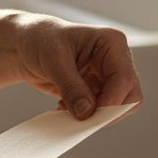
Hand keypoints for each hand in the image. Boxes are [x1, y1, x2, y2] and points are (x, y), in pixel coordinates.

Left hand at [11, 14, 142, 118]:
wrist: (27, 45)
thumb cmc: (41, 40)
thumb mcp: (53, 60)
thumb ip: (71, 87)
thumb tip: (86, 113)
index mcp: (112, 43)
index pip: (124, 79)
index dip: (110, 101)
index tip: (88, 115)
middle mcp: (115, 59)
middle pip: (130, 96)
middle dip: (107, 111)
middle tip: (80, 117)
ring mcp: (108, 76)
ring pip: (117, 107)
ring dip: (94, 114)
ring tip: (66, 107)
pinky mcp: (97, 89)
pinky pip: (101, 111)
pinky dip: (85, 115)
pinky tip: (64, 106)